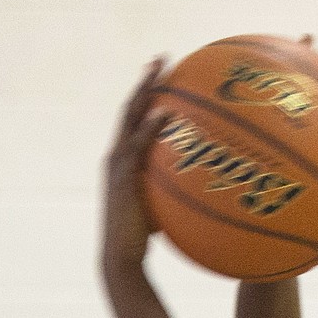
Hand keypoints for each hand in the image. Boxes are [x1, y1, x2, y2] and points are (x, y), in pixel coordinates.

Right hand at [101, 57, 172, 282]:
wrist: (122, 258)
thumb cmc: (142, 238)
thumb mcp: (160, 207)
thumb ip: (173, 189)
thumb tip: (201, 187)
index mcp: (122, 160)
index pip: (133, 119)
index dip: (145, 95)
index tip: (161, 75)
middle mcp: (116, 156)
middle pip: (129, 108)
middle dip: (145, 82)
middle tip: (161, 59)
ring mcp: (117, 164)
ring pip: (129, 118)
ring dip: (145, 92)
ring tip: (162, 71)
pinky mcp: (122, 177)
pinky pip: (138, 145)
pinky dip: (150, 126)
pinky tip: (166, 112)